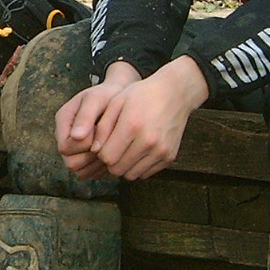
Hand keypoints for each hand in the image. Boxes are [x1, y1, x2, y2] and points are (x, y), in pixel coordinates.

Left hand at [56, 57, 207, 181]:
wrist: (175, 93)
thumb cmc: (142, 95)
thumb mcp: (116, 102)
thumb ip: (103, 127)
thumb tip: (94, 151)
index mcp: (132, 125)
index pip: (106, 157)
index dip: (101, 153)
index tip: (105, 143)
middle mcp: (148, 141)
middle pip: (117, 170)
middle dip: (111, 161)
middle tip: (114, 148)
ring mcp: (161, 150)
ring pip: (131, 175)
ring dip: (124, 166)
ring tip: (126, 149)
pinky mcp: (169, 157)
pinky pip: (146, 174)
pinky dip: (139, 167)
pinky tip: (139, 151)